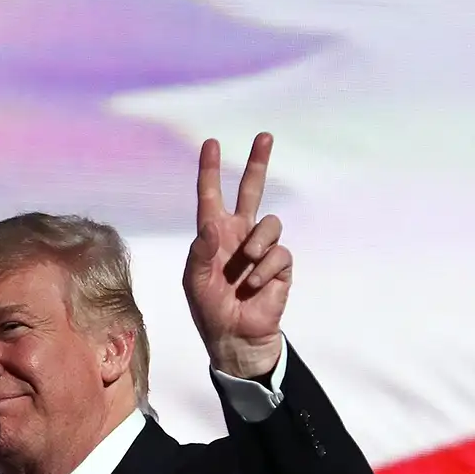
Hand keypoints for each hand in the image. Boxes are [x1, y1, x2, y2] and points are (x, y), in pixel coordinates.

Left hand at [183, 132, 290, 378]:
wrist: (235, 337)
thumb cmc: (210, 308)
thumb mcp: (194, 281)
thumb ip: (199, 252)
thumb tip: (210, 225)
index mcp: (214, 235)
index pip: (211, 196)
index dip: (210, 170)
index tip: (211, 144)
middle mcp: (239, 235)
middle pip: (251, 190)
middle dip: (258, 163)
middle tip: (265, 136)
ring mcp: (261, 249)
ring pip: (270, 223)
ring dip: (257, 244)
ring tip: (246, 265)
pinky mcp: (279, 266)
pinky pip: (278, 253)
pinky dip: (264, 270)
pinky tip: (254, 287)